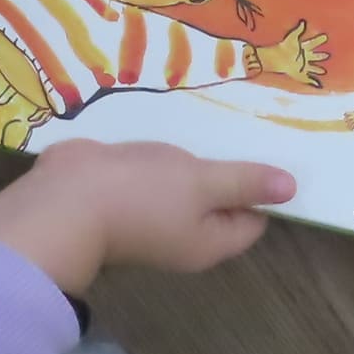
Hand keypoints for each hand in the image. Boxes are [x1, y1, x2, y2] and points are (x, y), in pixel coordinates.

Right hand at [0, 141, 296, 290]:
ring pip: (185, 183)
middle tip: (250, 121)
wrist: (61, 202)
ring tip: (218, 112)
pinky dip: (163, 150)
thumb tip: (292, 189)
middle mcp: (183, 235)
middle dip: (230, 166)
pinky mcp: (123, 192)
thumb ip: (244, 183)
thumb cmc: (140, 194)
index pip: (253, 219)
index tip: (275, 148)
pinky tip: (173, 120)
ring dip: (195, 155)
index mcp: (209, 242)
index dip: (264, 188)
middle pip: (219, 201)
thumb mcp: (201, 183)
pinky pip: (155, 171)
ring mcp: (151, 215)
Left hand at [261, 19, 328, 87]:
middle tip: (327, 55)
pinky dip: (314, 83)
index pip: (312, 43)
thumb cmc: (285, 47)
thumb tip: (303, 21)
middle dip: (320, 56)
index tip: (325, 36)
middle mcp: (303, 58)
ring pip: (312, 68)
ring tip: (323, 71)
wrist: (277, 58)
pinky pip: (308, 79)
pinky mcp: (300, 74)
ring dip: (317, 69)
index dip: (318, 40)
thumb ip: (299, 30)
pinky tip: (318, 85)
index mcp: (302, 48)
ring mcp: (302, 66)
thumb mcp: (293, 37)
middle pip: (314, 56)